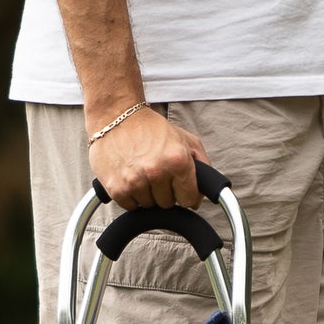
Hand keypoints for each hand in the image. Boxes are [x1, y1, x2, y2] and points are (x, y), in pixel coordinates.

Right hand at [87, 106, 207, 208]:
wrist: (117, 117)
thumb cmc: (151, 128)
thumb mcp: (185, 139)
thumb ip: (203, 164)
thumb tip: (207, 190)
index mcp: (178, 160)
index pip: (189, 199)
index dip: (185, 194)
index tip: (180, 188)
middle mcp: (157, 172)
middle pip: (168, 204)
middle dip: (165, 192)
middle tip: (157, 173)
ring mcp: (135, 181)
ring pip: (149, 206)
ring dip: (147, 194)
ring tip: (142, 173)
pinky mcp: (117, 188)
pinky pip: (130, 207)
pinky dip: (131, 197)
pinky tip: (130, 178)